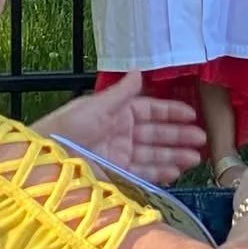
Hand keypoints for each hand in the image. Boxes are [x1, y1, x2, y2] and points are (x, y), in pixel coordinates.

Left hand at [46, 72, 206, 185]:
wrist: (45, 163)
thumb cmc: (69, 128)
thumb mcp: (95, 106)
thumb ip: (121, 93)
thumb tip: (139, 72)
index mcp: (118, 113)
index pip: (151, 111)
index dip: (172, 113)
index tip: (193, 115)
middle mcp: (122, 133)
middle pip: (156, 135)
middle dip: (179, 137)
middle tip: (202, 140)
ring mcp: (120, 156)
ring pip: (154, 155)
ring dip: (175, 156)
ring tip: (196, 159)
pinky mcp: (117, 176)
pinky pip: (144, 173)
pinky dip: (160, 173)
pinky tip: (176, 172)